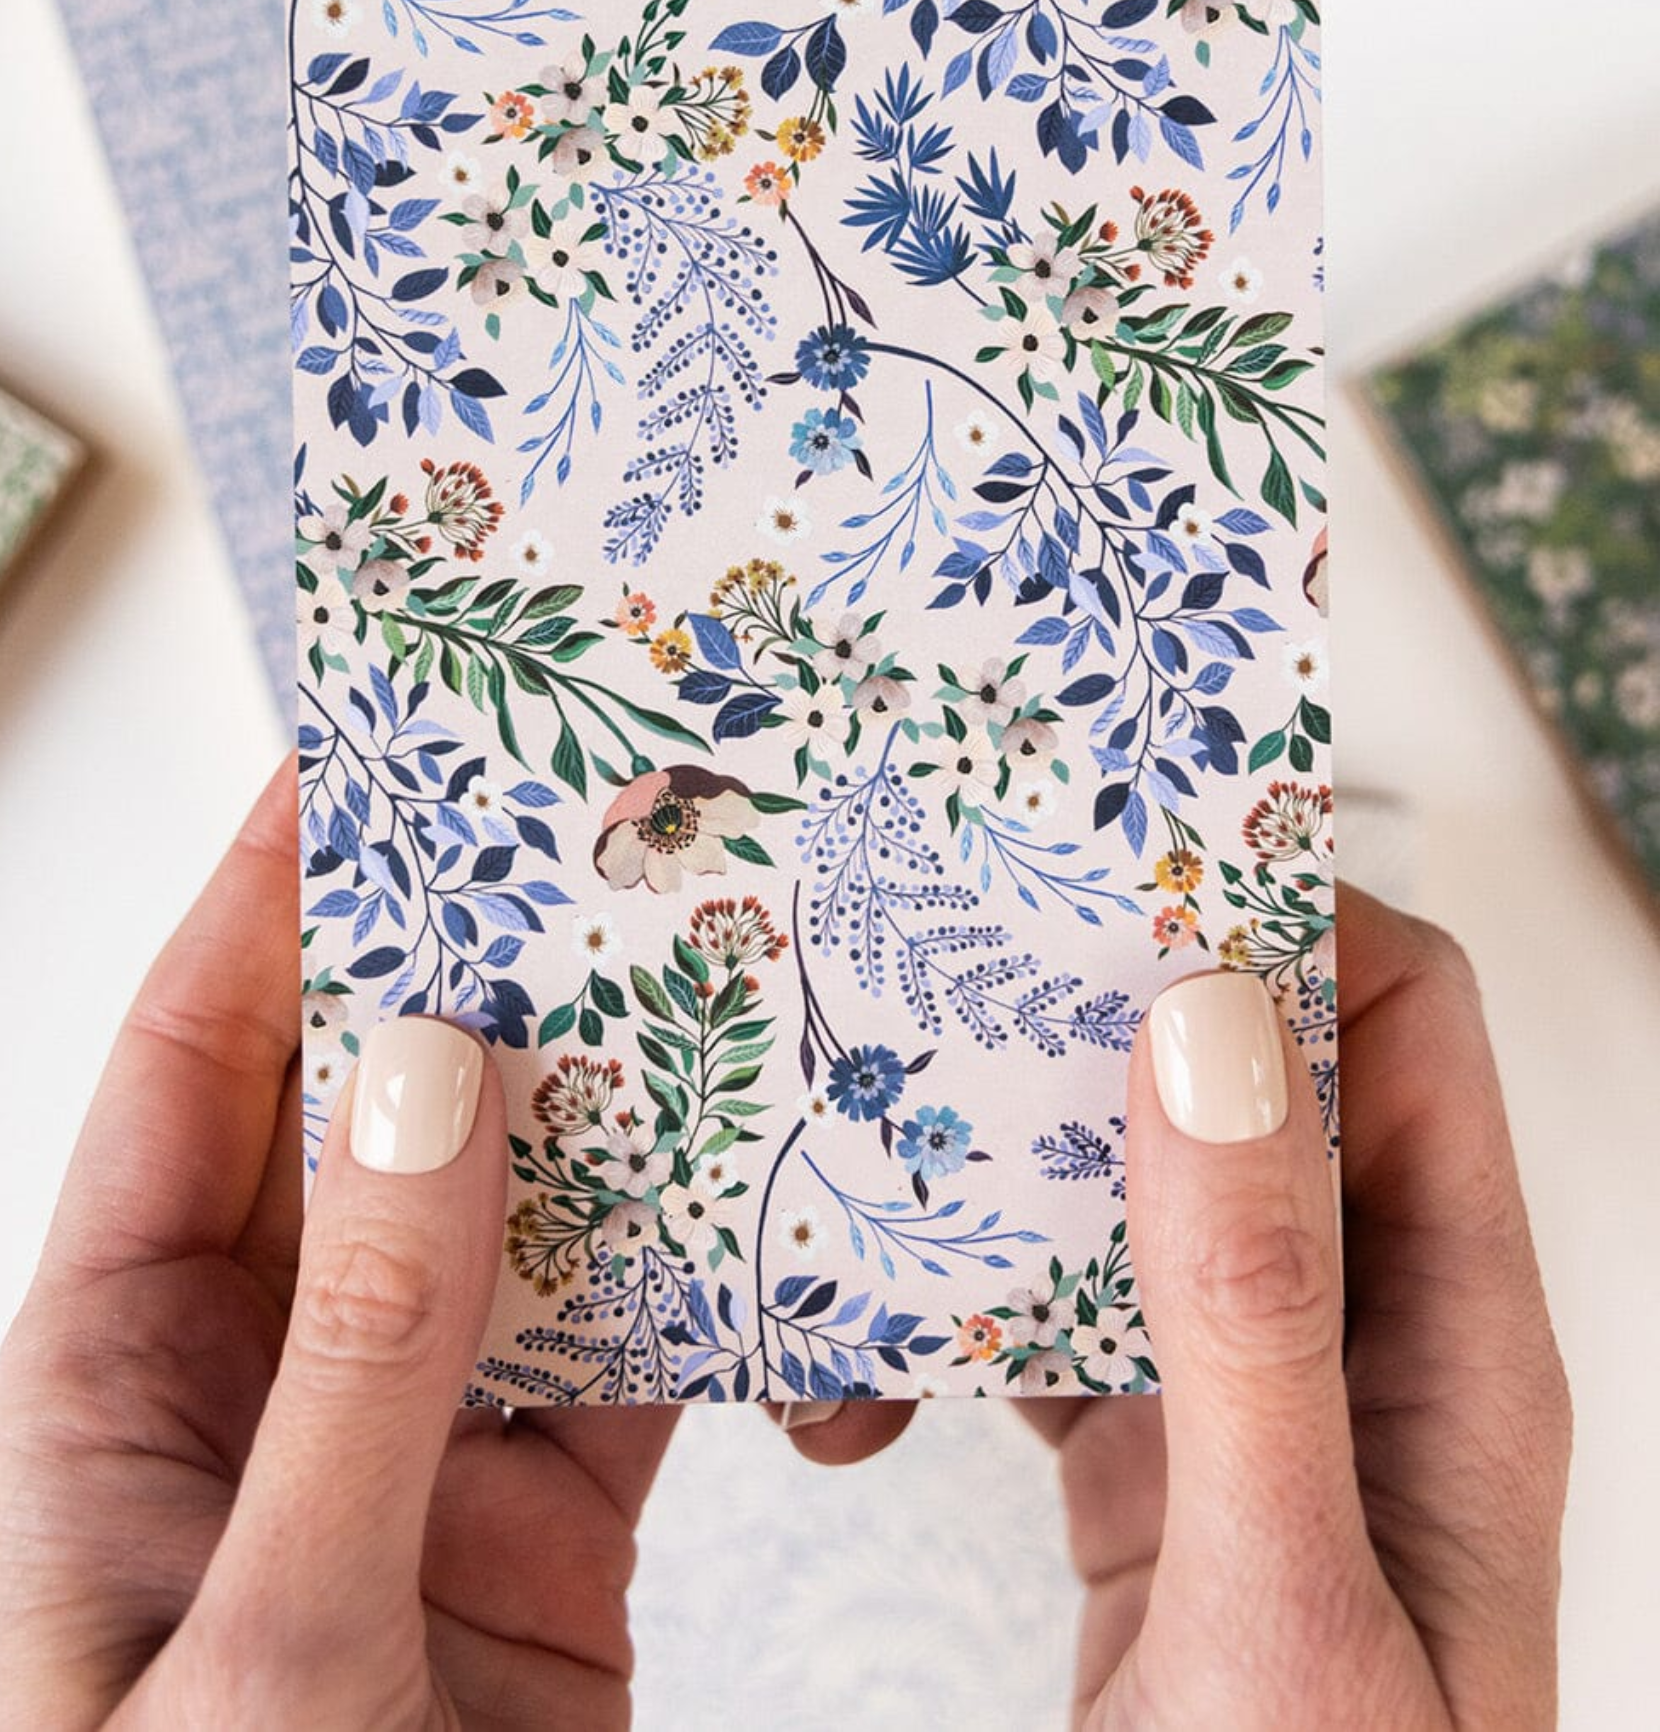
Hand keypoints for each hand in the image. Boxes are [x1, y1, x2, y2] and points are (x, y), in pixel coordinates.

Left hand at [0, 761, 675, 1730]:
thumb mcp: (263, 1639)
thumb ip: (357, 1360)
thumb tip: (422, 1081)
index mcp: (116, 1389)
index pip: (189, 1081)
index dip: (266, 910)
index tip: (358, 765)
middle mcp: (260, 1390)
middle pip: (367, 1121)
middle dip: (467, 976)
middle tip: (580, 841)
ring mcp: (407, 1452)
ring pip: (511, 1223)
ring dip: (599, 1114)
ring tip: (696, 975)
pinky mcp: (531, 1534)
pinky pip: (615, 1358)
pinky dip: (689, 1279)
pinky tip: (762, 1200)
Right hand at [782, 888, 1570, 1728]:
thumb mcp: (1289, 1598)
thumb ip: (1251, 1314)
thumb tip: (1209, 1024)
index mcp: (1450, 1340)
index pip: (1399, 1025)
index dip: (1282, 911)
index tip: (1110, 857)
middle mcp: (1359, 1340)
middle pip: (1246, 1082)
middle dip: (1100, 1012)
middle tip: (945, 960)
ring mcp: (1252, 1404)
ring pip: (1132, 1195)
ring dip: (1005, 1168)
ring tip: (869, 1142)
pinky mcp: (1156, 1472)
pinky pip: (1058, 1325)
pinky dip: (961, 1311)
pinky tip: (854, 1361)